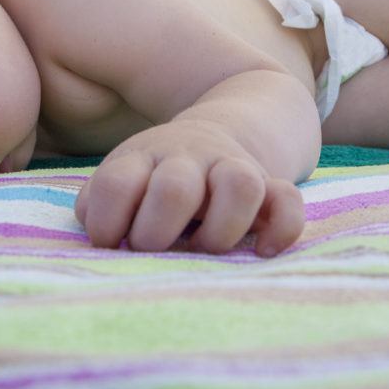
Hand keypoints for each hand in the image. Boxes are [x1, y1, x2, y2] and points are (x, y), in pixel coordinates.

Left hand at [74, 120, 304, 256]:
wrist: (209, 137)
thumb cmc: (151, 176)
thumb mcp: (121, 178)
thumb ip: (99, 206)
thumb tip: (103, 236)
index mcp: (143, 156)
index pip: (116, 184)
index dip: (107, 224)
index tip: (110, 242)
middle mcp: (189, 157)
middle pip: (175, 188)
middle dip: (156, 233)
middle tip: (153, 248)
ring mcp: (232, 166)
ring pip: (240, 185)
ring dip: (219, 230)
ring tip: (204, 249)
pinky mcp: (269, 185)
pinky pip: (288, 201)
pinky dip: (280, 229)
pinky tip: (260, 251)